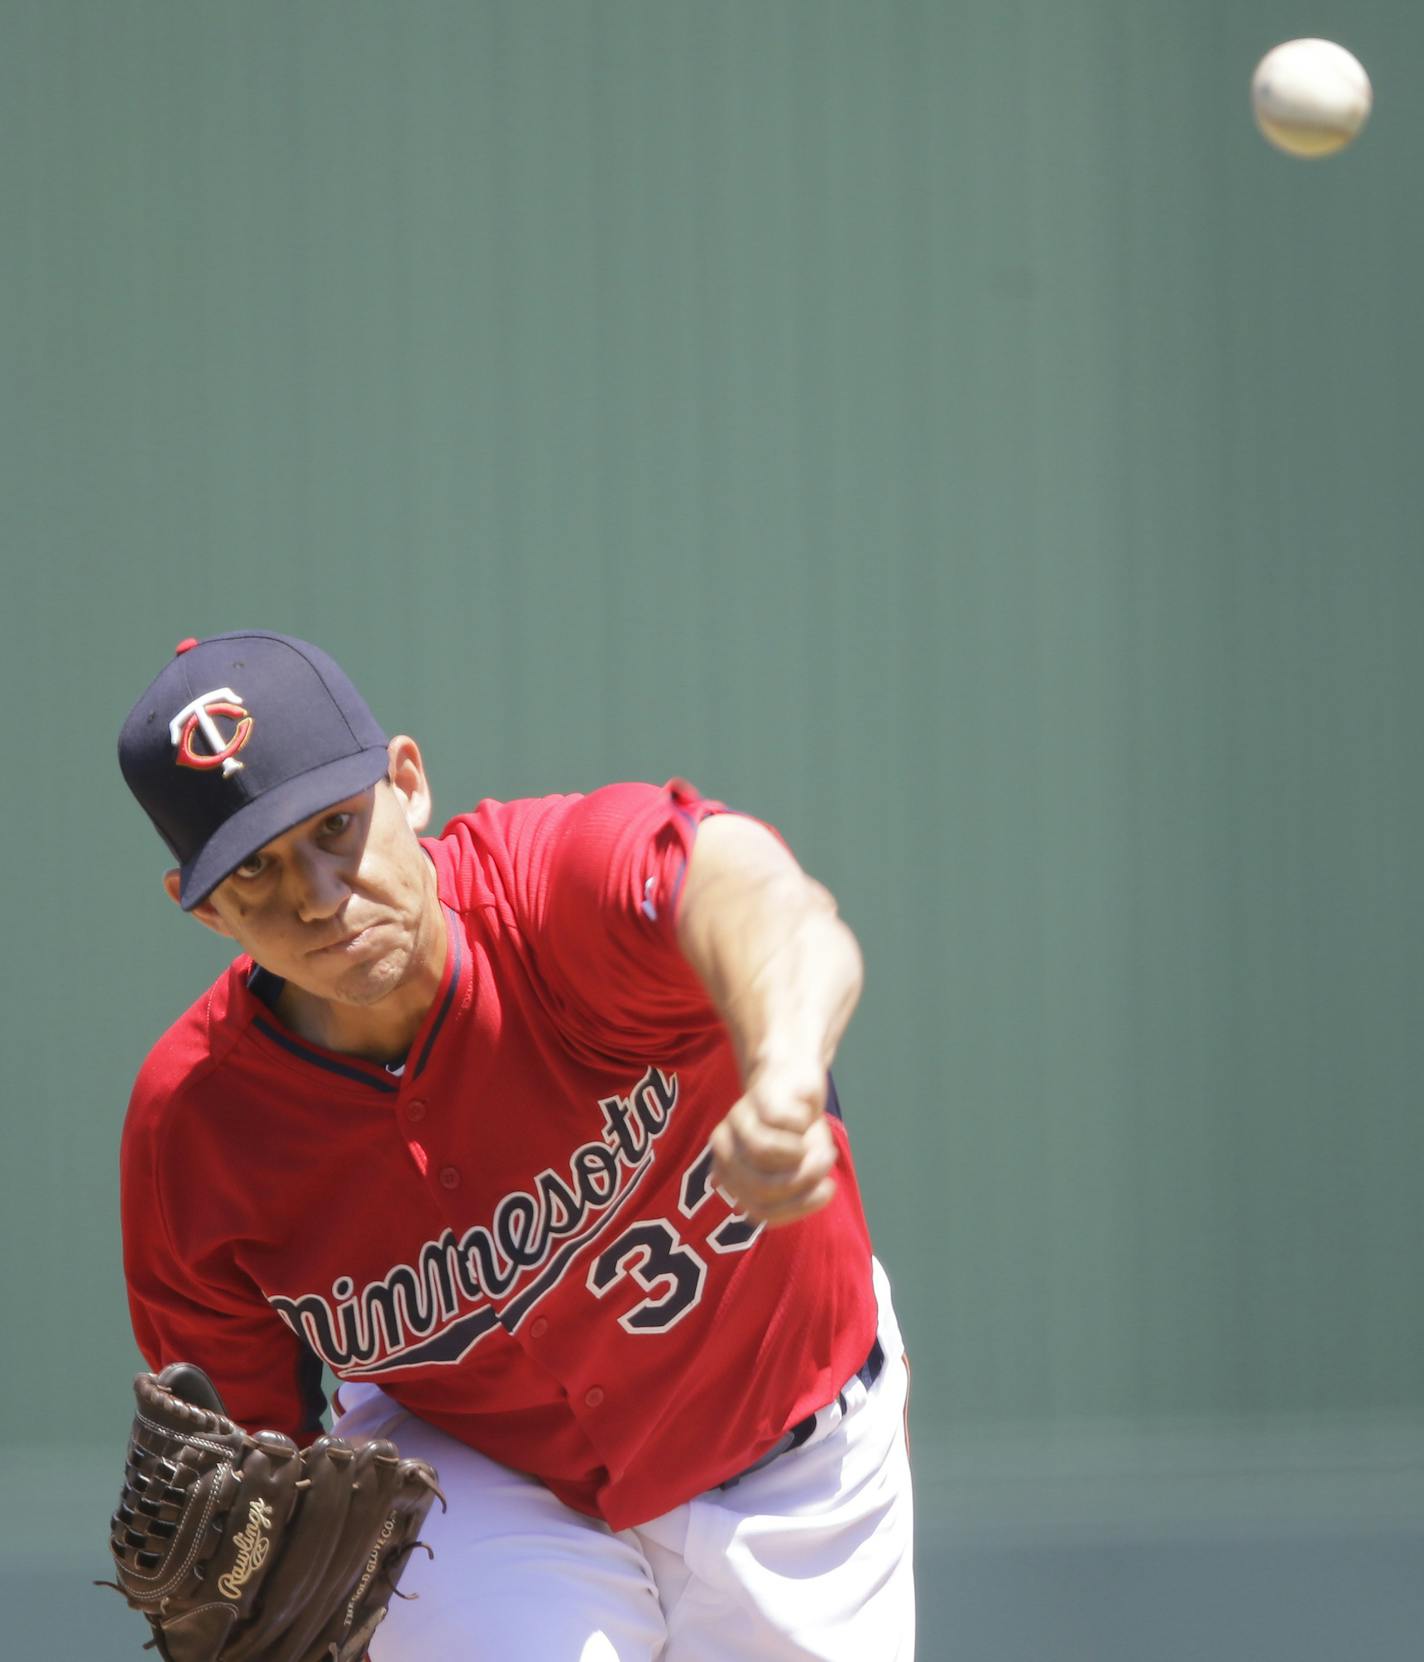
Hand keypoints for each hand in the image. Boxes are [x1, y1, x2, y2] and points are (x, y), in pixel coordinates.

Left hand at [709, 1057, 837, 1226]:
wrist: (796, 1078)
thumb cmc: (797, 1130)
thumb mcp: (805, 1167)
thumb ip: (799, 1185)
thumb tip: (798, 1182)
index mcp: (729, 1173)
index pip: (759, 1210)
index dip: (798, 1207)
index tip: (826, 1192)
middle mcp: (725, 1146)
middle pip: (760, 1187)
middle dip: (801, 1183)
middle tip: (826, 1169)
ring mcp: (737, 1120)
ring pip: (761, 1153)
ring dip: (800, 1155)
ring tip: (815, 1144)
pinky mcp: (756, 1098)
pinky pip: (781, 1124)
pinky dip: (803, 1126)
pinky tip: (807, 1117)